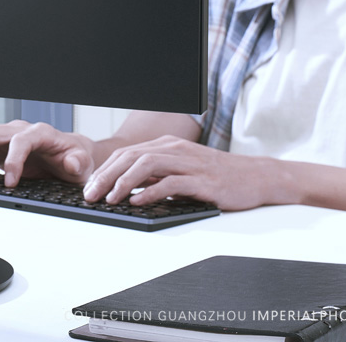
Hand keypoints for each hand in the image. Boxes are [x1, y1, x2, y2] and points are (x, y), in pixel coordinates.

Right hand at [0, 120, 94, 187]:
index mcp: (40, 133)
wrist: (70, 157)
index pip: (19, 140)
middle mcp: (19, 131)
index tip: (10, 183)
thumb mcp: (83, 163)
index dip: (12, 160)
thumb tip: (70, 163)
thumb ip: (78, 162)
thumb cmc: (74, 158)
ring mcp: (6, 138)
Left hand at [82, 135, 283, 210]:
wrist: (256, 177)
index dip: (104, 170)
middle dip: (105, 176)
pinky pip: (170, 182)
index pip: (126, 153)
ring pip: (146, 165)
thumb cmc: (217, 176)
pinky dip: (150, 191)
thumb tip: (127, 188)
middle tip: (90, 194)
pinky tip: (137, 201)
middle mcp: (174, 150)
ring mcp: (188, 163)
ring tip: (110, 198)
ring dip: (122, 182)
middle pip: (130, 157)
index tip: (89, 187)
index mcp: (167, 145)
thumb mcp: (182, 171)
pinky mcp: (202, 180)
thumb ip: (157, 176)